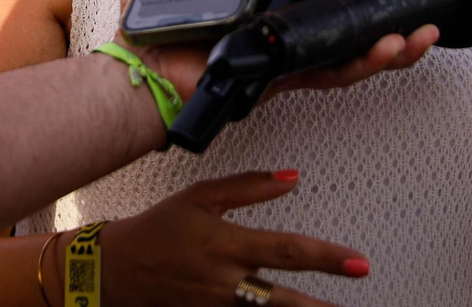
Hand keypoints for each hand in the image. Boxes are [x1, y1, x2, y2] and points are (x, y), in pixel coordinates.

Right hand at [97, 170, 370, 306]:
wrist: (114, 271)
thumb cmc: (157, 231)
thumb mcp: (201, 197)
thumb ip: (249, 187)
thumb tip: (292, 178)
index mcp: (227, 245)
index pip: (287, 250)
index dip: (327, 257)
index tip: (358, 262)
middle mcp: (225, 282)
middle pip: (284, 300)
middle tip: (353, 297)